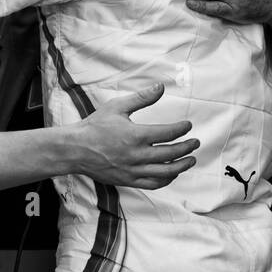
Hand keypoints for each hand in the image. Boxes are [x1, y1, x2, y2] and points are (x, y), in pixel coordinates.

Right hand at [62, 84, 197, 189]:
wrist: (75, 149)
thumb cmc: (94, 126)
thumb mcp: (117, 107)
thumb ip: (141, 98)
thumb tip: (160, 87)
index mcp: (135, 135)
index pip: (168, 133)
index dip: (181, 129)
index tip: (188, 125)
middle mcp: (136, 155)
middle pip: (171, 153)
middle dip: (187, 148)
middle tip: (195, 143)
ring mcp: (133, 170)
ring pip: (165, 172)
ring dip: (182, 166)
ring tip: (190, 160)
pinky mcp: (128, 180)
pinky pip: (153, 183)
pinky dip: (166, 179)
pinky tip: (172, 173)